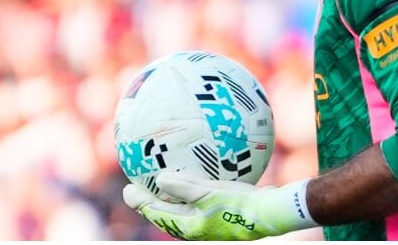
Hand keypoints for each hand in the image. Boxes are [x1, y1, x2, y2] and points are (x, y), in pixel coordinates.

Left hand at [123, 172, 316, 240]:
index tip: (127, 189)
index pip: (156, 213)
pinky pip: (198, 198)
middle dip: (151, 199)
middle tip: (137, 184)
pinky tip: (197, 173)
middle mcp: (195, 225)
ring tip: (162, 179)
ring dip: (170, 194)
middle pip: (166, 212)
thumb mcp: (208, 194)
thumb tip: (159, 179)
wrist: (270, 213)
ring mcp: (208, 219)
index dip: (139, 201)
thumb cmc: (239, 204)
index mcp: (188, 225)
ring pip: (181, 206)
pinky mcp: (220, 211)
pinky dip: (190, 188)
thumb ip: (183, 187)